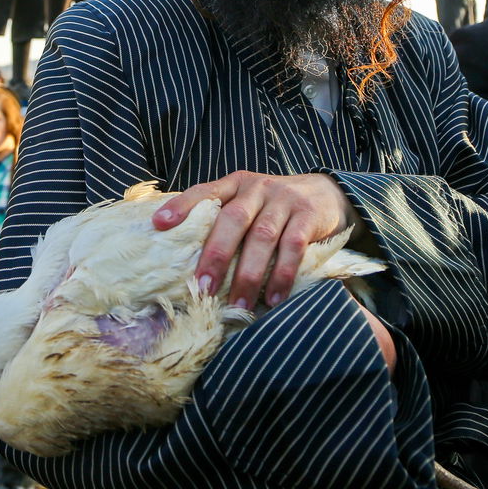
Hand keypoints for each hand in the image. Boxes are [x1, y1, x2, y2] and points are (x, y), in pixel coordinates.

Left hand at [153, 171, 361, 309]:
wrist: (328, 193)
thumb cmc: (275, 207)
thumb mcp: (249, 201)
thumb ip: (224, 218)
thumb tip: (186, 257)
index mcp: (235, 184)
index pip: (204, 191)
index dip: (181, 205)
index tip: (159, 224)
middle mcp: (257, 188)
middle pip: (232, 219)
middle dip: (216, 255)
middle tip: (204, 288)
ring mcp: (283, 200)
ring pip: (261, 236)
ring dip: (249, 274)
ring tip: (239, 304)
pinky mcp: (307, 216)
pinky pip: (293, 247)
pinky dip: (282, 274)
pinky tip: (274, 298)